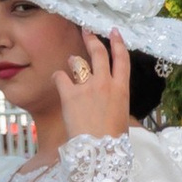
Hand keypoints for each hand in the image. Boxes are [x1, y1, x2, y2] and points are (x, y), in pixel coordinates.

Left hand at [50, 25, 132, 140]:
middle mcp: (105, 83)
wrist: (99, 151)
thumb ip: (116, 102)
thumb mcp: (122, 117)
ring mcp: (87, 87)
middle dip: (91, 38)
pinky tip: (58, 80)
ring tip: (72, 62)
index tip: (114, 32)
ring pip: (78, 62)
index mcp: (122, 89)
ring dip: (74, 60)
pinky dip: (58, 77)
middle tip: (86, 30)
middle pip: (98, 53)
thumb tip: (110, 101)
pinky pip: (60, 77)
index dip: (118, 43)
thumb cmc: (113, 140)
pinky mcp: (70, 94)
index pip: (122, 59)